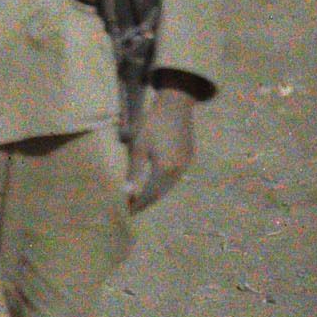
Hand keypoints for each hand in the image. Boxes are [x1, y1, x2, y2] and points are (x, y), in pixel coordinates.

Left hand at [126, 83, 194, 212]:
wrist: (175, 106)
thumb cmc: (152, 124)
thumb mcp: (138, 146)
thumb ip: (133, 170)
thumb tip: (127, 191)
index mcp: (165, 169)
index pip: (150, 194)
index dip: (139, 204)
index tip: (129, 211)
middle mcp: (178, 171)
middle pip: (161, 193)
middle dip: (147, 201)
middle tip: (134, 207)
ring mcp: (186, 164)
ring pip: (170, 186)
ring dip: (156, 193)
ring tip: (143, 197)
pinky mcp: (189, 157)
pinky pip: (176, 176)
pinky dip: (165, 183)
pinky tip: (156, 181)